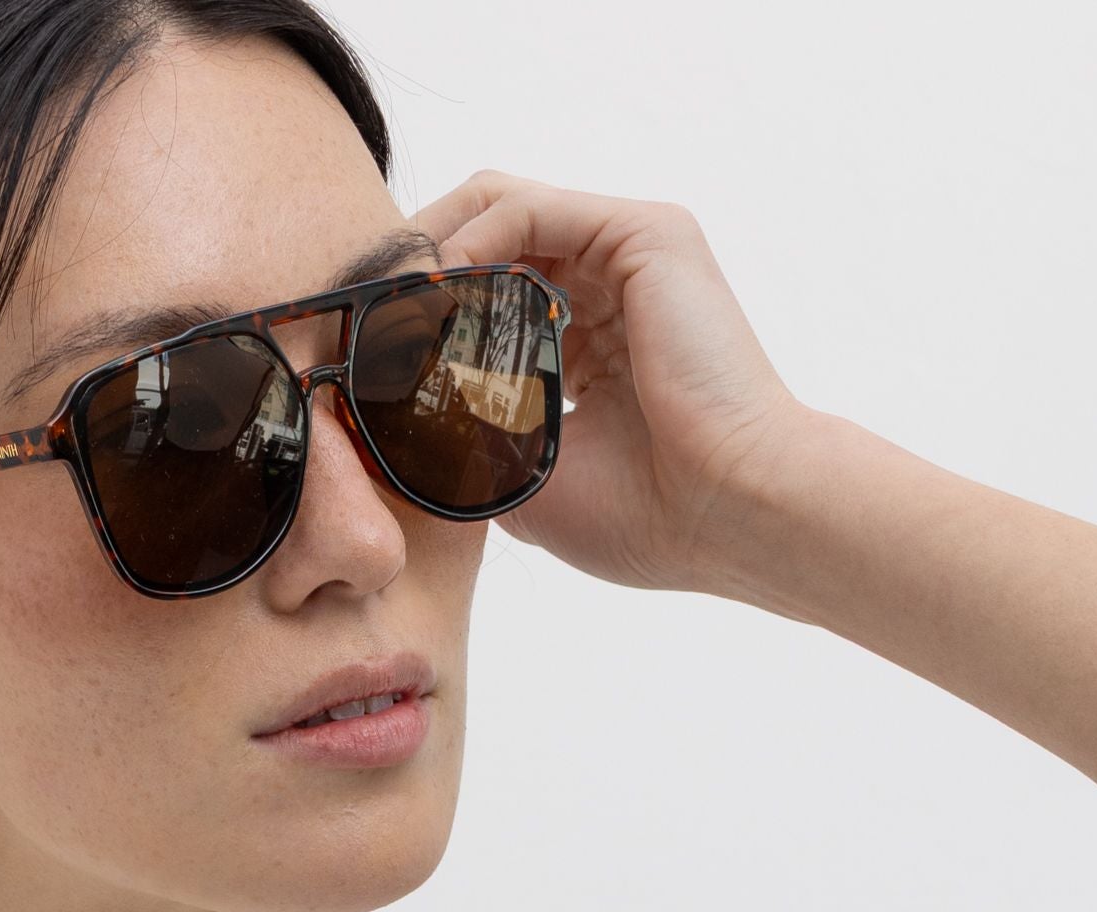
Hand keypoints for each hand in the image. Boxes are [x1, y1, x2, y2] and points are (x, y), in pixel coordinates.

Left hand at [410, 174, 809, 601]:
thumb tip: (391, 439)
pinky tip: (438, 286)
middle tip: (363, 311)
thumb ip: (472, 443)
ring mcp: (632, 253)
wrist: (734, 512)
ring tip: (391, 302)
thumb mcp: (533, 480)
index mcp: (597, 342)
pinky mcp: (645, 233)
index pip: (496, 294)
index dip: (429, 313)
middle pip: (493, 238)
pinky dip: (475, 238)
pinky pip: (533, 209)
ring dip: (436, 249)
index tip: (370, 350)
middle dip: (420, 265)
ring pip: (504, 210)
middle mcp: (616, 286)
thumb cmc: (654, 517)